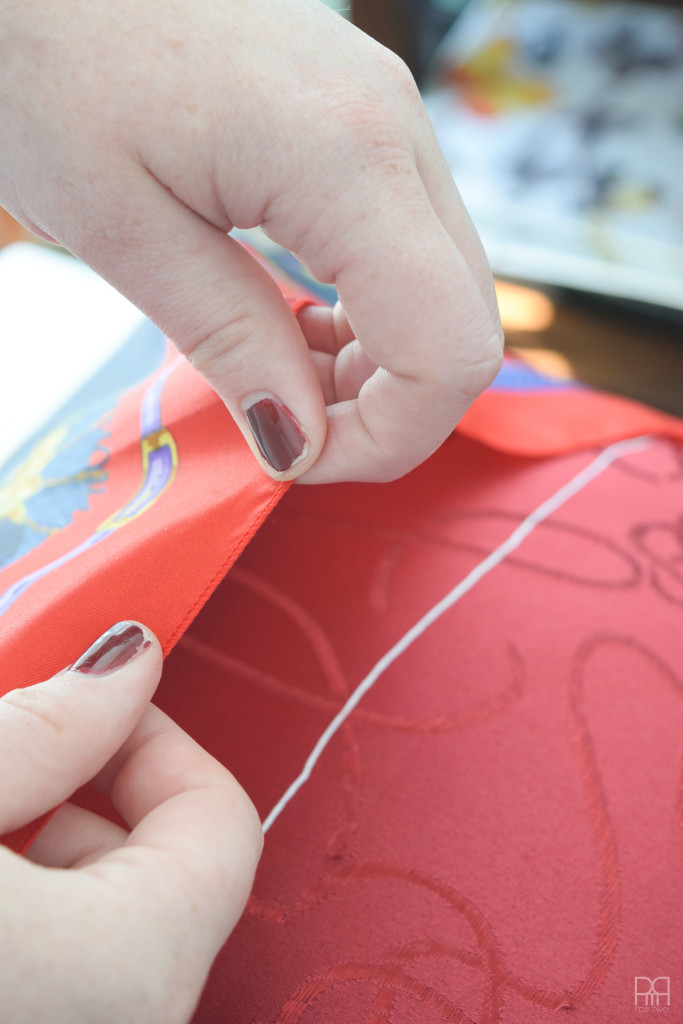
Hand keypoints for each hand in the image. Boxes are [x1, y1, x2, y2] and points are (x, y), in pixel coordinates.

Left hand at [0, 0, 502, 482]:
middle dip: (390, 410)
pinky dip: (374, 312)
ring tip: (282, 372)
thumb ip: (231, 341)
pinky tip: (301, 319)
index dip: (389, 437)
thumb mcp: (122, 228)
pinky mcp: (369, 122)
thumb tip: (299, 446)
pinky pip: (413, 248)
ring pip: (447, 291)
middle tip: (288, 428)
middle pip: (467, 326)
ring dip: (382, 365)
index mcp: (346, 158)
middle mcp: (396, 129)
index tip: (300, 459)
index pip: (450, 349)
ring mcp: (391, 118)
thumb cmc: (47, 60)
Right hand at [0, 622, 261, 1023]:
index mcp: (128, 969)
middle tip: (17, 748)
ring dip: (45, 848)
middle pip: (158, 871)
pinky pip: (61, 965)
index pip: (219, 820)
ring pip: (100, 921)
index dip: (154, 739)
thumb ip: (49, 728)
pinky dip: (31, 909)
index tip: (89, 698)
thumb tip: (130, 658)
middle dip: (83, 791)